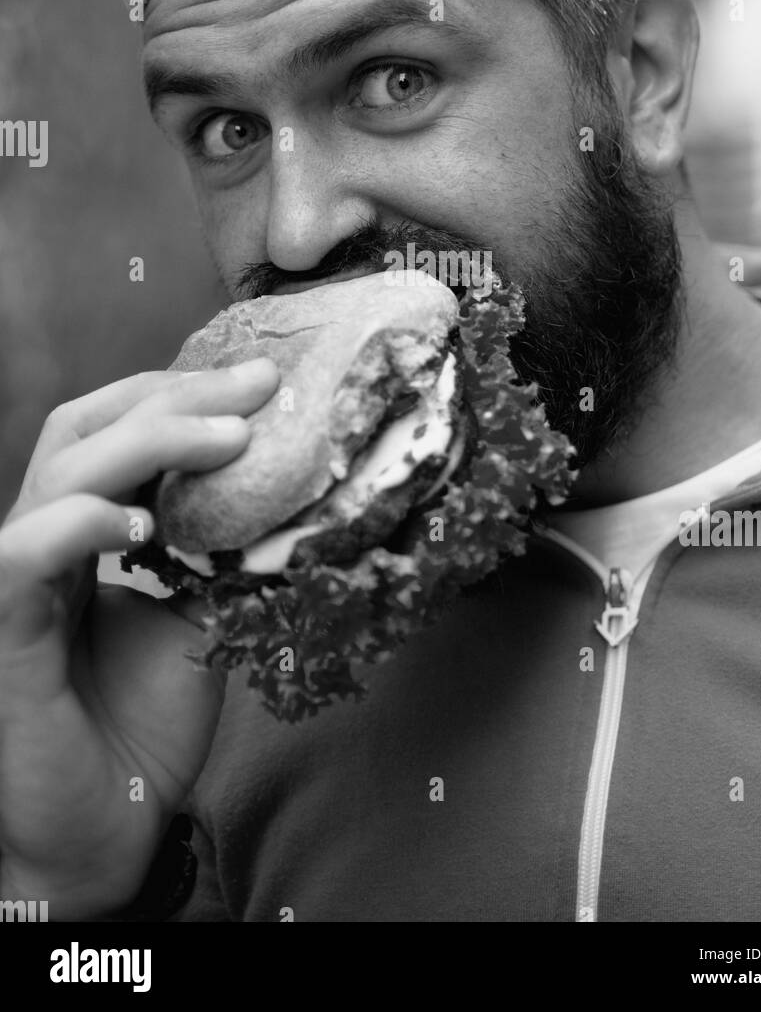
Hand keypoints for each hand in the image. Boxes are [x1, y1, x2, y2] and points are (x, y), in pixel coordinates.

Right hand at [0, 357, 278, 917]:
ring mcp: (17, 578)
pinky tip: (138, 523)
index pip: (115, 427)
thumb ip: (217, 557)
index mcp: (82, 528)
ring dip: (149, 441)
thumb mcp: (198, 621)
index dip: (183, 395)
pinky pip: (22, 553)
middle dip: (177, 394)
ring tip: (230, 440)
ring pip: (61, 470)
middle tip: (258, 384)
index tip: (265, 383)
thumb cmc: (140, 728)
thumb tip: (280, 498)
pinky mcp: (5, 629)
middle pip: (89, 425)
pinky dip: (78, 523)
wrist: (107, 830)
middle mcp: (42, 537)